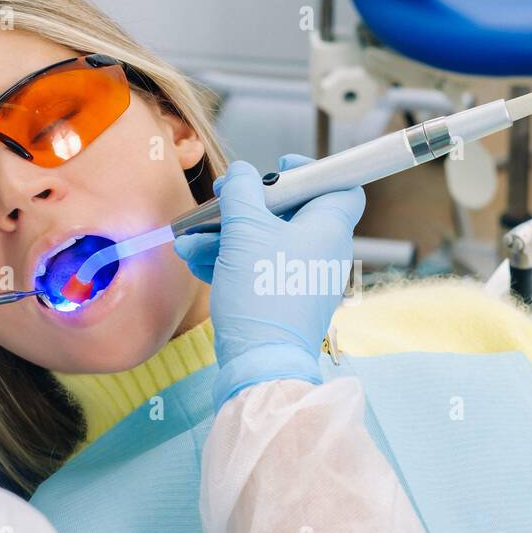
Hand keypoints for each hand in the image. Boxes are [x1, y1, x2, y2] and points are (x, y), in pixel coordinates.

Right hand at [174, 158, 363, 408]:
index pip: (342, 186)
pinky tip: (194, 260)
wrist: (260, 362)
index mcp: (329, 228)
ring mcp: (304, 278)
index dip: (312, 172)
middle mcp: (324, 252)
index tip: (280, 171)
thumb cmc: (262, 292)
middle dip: (247, 205)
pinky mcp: (285, 301)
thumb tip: (243, 173)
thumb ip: (242, 193)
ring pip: (267, 242)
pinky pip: (260, 269)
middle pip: (291, 212)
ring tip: (189, 239)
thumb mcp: (245, 230)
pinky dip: (231, 261)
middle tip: (221, 200)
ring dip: (226, 235)